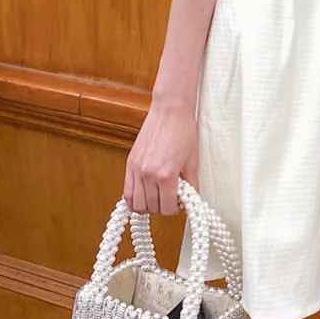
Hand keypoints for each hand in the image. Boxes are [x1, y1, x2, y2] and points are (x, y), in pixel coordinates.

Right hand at [123, 98, 198, 215]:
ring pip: (136, 204)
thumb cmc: (184, 131)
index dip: (175, 209)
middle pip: (152, 208)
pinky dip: (134, 199)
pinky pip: (126, 192)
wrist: (170, 110)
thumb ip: (192, 184)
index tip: (179, 203)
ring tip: (158, 196)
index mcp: (166, 175)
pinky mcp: (130, 164)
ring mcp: (136, 169)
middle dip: (163, 207)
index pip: (167, 208)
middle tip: (171, 198)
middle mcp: (148, 175)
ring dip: (148, 206)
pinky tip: (144, 194)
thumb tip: (190, 200)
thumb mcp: (193, 160)